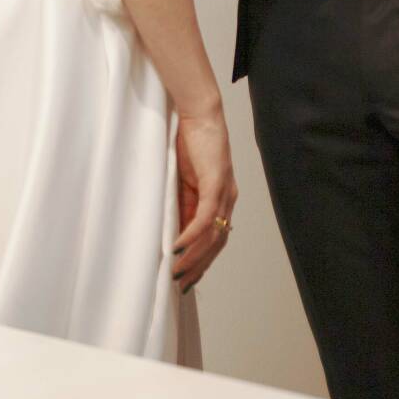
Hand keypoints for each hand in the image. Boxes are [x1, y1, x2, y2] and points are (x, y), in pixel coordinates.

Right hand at [172, 110, 237, 293]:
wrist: (198, 113)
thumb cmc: (190, 141)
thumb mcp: (183, 179)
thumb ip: (181, 202)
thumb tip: (171, 229)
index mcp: (220, 199)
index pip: (215, 238)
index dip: (202, 260)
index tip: (187, 278)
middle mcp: (227, 199)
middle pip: (217, 243)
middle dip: (199, 267)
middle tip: (181, 285)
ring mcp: (223, 192)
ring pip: (212, 235)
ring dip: (194, 257)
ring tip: (176, 272)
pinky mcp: (215, 183)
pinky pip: (204, 217)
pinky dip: (191, 235)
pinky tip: (178, 248)